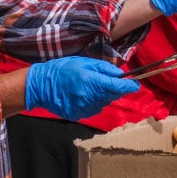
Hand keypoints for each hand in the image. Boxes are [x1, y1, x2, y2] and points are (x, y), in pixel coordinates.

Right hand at [25, 56, 139, 119]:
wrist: (40, 85)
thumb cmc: (62, 70)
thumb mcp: (84, 62)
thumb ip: (104, 69)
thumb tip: (120, 74)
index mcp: (92, 82)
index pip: (118, 87)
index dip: (130, 86)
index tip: (136, 84)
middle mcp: (90, 98)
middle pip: (113, 96)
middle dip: (116, 89)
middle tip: (110, 81)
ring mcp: (84, 108)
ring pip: (105, 103)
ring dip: (104, 95)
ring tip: (91, 86)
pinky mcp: (79, 115)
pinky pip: (94, 109)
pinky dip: (95, 102)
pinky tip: (85, 94)